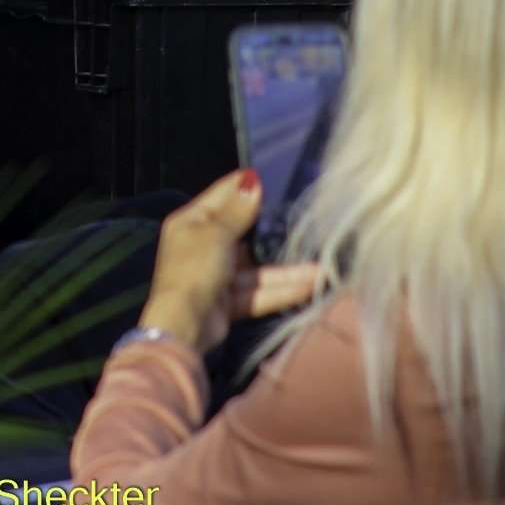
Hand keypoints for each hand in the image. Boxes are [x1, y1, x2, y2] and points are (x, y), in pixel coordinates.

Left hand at [138, 171, 321, 354]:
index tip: (277, 178)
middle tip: (307, 221)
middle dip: (274, 232)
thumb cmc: (194, 270)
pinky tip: (309, 287)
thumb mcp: (216, 233)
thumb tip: (252, 179)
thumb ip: (238, 210)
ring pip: (258, 268)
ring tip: (321, 268)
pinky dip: (281, 291)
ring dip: (287, 270)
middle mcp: (204, 245)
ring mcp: (218, 275)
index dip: (248, 188)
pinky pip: (259, 291)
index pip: (224, 196)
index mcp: (192, 221)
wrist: (183, 327)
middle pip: (245, 234)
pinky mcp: (230, 302)